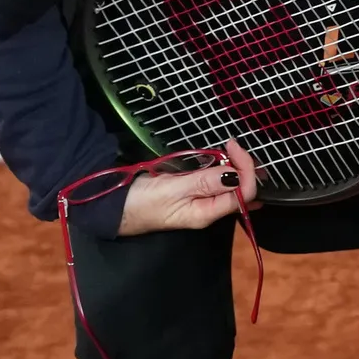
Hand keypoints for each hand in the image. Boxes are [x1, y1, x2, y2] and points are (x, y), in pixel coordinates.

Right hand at [116, 142, 255, 235]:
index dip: (246, 170)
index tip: (232, 146)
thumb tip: (236, 175)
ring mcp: (201, 202)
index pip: (244, 194)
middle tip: (230, 145)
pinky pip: (215, 182)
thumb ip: (204, 182)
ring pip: (230, 185)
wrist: (113, 208)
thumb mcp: (172, 189)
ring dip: (233, 167)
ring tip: (227, 149)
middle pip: (241, 190)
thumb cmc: (140, 202)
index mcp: (207, 213)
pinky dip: (221, 169)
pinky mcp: (192, 194)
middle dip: (243, 167)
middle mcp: (208, 210)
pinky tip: (220, 159)